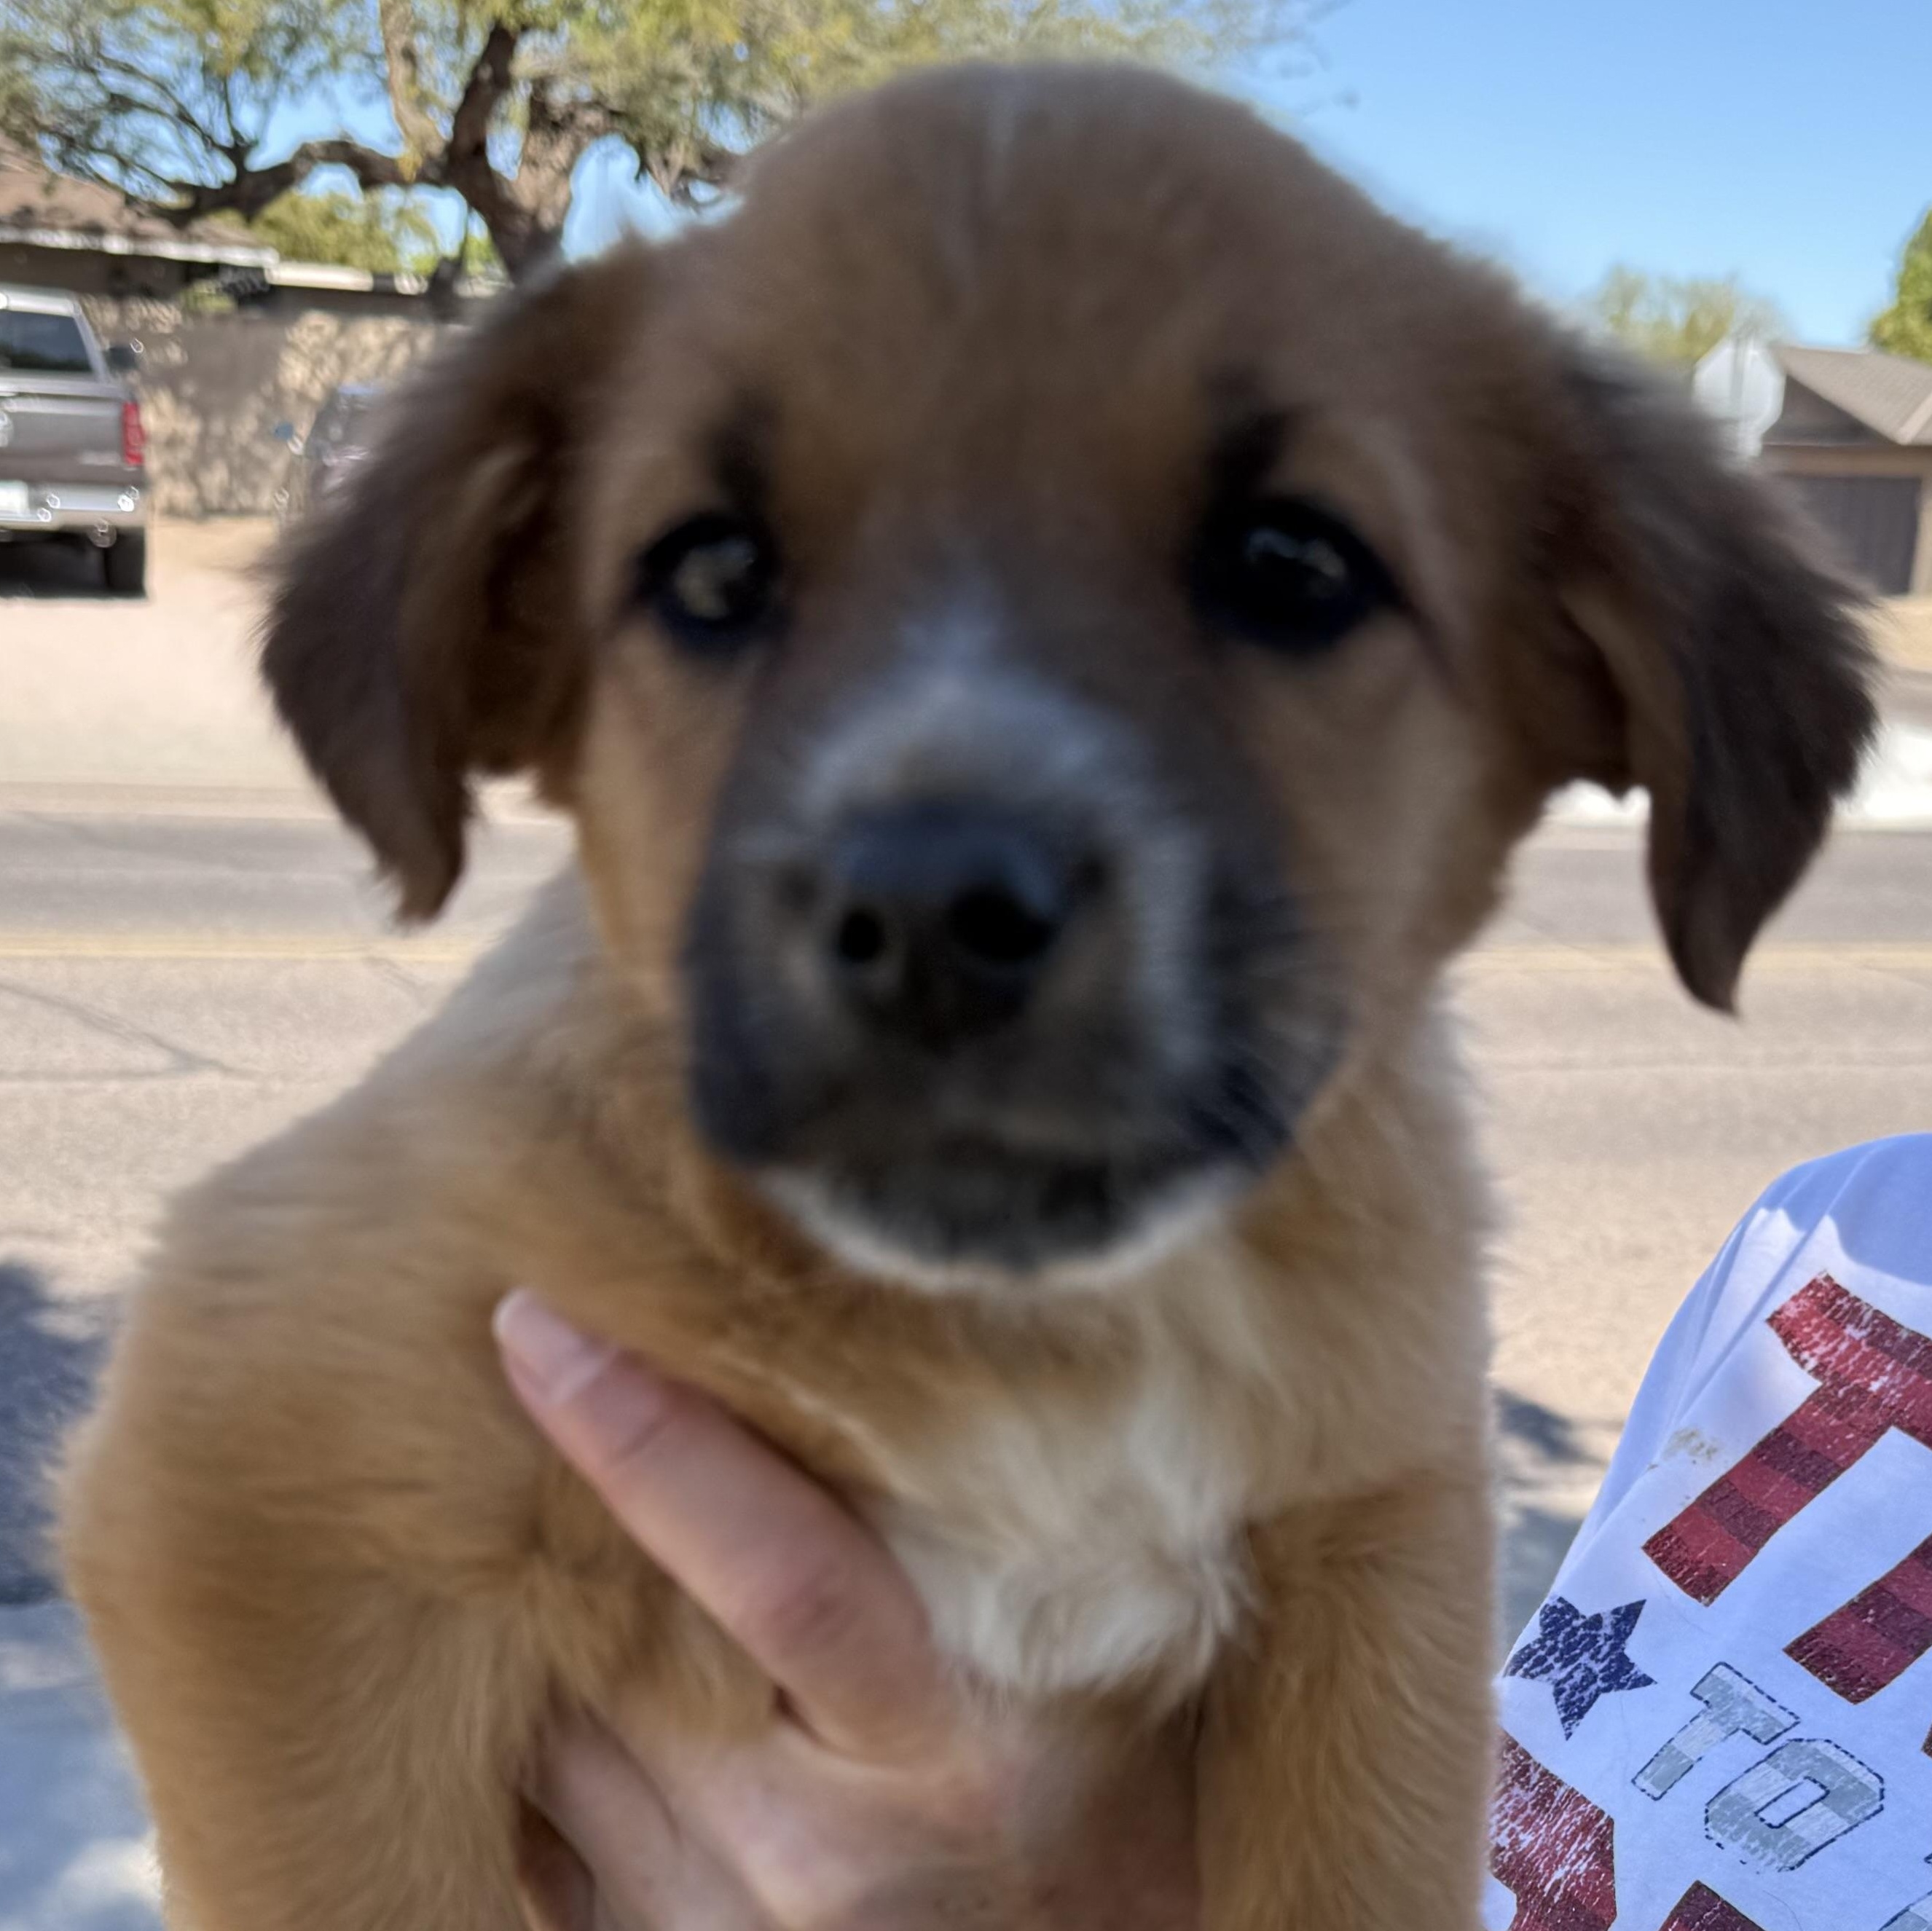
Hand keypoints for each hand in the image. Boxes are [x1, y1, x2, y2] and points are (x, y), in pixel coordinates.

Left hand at [495, 1289, 1198, 1930]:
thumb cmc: (1094, 1788)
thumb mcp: (1071, 1654)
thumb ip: (943, 1533)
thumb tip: (797, 1359)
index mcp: (953, 1748)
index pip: (782, 1573)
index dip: (650, 1442)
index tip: (539, 1323)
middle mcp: (826, 1856)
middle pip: (628, 1650)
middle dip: (562, 1523)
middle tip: (516, 1387)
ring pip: (564, 1738)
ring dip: (557, 1636)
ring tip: (586, 1558)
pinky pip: (549, 1831)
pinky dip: (560, 1743)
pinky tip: (601, 1700)